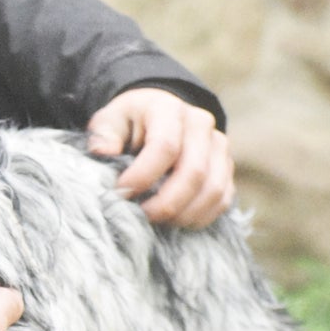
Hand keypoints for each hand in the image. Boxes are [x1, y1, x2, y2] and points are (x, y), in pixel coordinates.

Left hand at [86, 88, 234, 228]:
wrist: (156, 116)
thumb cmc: (128, 123)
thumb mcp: (109, 121)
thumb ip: (104, 135)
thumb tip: (103, 152)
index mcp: (168, 109)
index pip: (165, 146)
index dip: (143, 176)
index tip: (121, 193)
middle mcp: (200, 124)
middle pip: (194, 172)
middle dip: (165, 203)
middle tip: (140, 216)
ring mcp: (218, 146)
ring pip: (213, 189)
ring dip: (184, 214)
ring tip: (156, 220)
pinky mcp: (225, 167)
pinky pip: (222, 199)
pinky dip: (199, 217)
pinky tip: (174, 222)